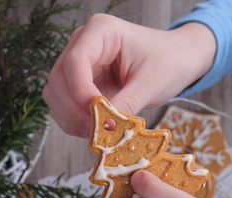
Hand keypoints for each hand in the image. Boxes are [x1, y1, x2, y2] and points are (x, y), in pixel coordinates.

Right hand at [42, 14, 215, 136]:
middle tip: (97, 131)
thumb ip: (127, 103)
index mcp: (101, 30)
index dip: (81, 92)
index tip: (98, 116)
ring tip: (98, 132)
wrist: (176, 60)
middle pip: (58, 79)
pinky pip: (64, 105)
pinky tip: (95, 129)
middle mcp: (82, 44)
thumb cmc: (169, 61)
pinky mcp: (79, 83)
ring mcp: (78, 64)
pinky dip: (74, 121)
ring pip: (55, 94)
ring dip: (71, 118)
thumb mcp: (152, 82)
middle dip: (74, 110)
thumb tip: (105, 127)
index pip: (75, 61)